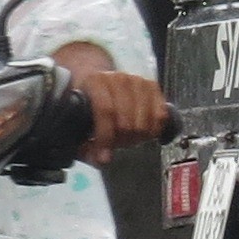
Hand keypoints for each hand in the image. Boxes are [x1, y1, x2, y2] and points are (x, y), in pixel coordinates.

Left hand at [54, 49, 172, 155]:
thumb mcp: (79, 119)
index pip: (106, 111)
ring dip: (137, 137)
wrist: (103, 84)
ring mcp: (138, 81)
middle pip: (127, 120)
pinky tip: (143, 133)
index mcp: (95, 81)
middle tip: (117, 144)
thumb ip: (84, 142)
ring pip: (144, 122)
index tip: (103, 157)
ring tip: (128, 138)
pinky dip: (153, 130)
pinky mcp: (153, 87)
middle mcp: (118, 78)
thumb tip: (98, 159)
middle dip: (122, 140)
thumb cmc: (90, 103)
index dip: (106, 137)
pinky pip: (160, 116)